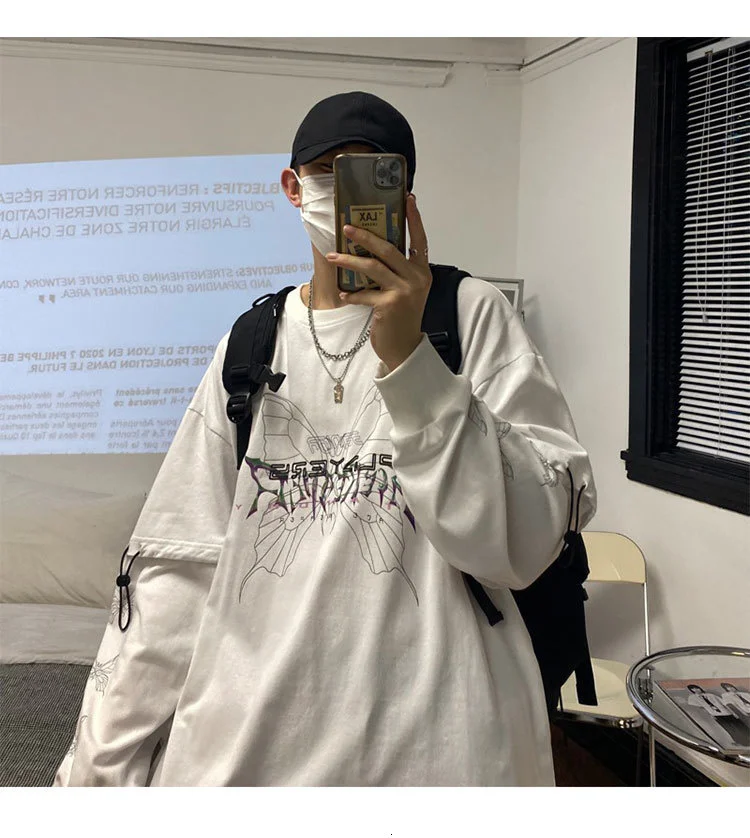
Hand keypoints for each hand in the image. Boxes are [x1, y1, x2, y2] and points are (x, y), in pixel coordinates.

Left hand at [325, 194, 430, 371]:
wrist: (404, 347)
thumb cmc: (401, 316)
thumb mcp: (405, 290)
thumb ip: (396, 270)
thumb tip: (372, 249)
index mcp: (422, 270)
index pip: (419, 239)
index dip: (414, 219)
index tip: (408, 198)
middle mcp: (416, 278)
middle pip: (389, 248)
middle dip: (365, 236)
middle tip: (346, 227)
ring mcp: (404, 291)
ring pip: (372, 267)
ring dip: (349, 261)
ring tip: (332, 256)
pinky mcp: (389, 305)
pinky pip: (364, 293)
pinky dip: (352, 294)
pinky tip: (344, 295)